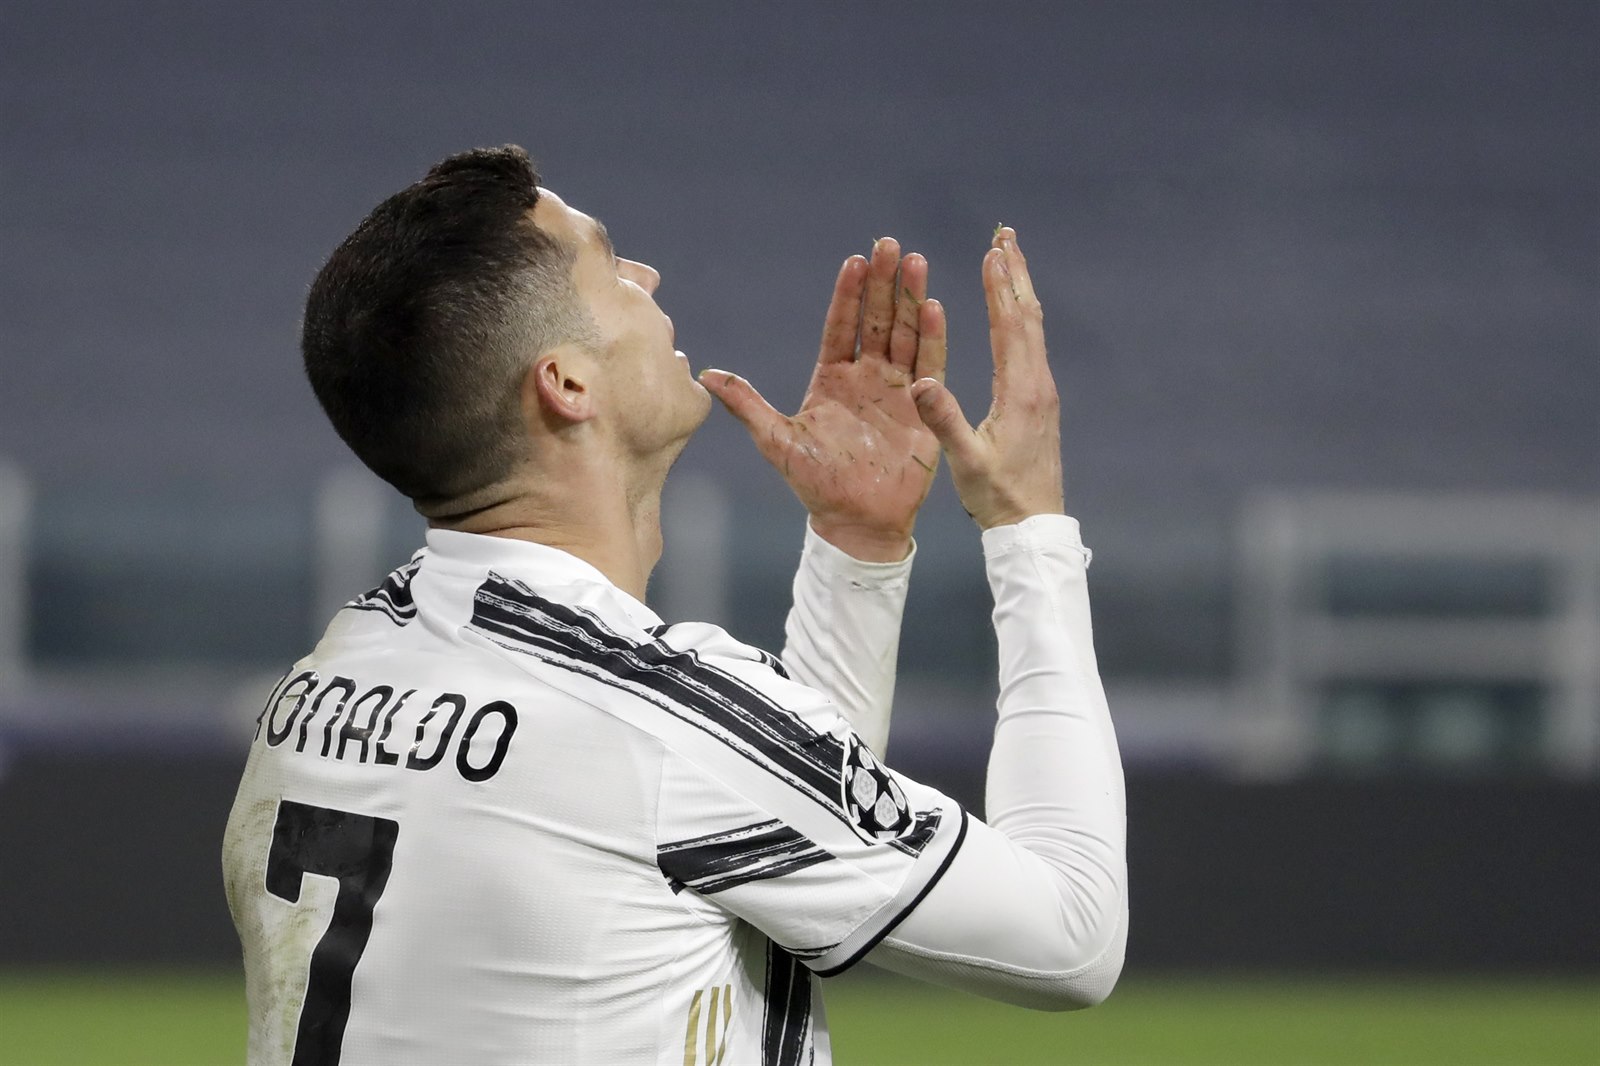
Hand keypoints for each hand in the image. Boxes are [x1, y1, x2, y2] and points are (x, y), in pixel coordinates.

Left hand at [701, 238, 945, 561]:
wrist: (855, 522)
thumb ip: (746, 404)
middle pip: (877, 320)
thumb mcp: (776, 441)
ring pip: (906, 334)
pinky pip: (929, 366)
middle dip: (884, 283)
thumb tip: (705, 373)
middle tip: (890, 245)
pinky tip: (934, 307)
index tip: (855, 260)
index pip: (841, 326)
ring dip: (911, 299)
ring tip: (915, 262)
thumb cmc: (814, 485)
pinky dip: (932, 337)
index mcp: (832, 379)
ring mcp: (896, 390)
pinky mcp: (922, 409)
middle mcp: (866, 377)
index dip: (848, 295)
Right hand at [910, 228, 1064, 528]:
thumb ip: (944, 421)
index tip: (992, 251)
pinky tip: (1012, 311)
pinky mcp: (1039, 402)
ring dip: (1020, 290)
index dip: (1001, 287)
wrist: (1033, 527)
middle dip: (1015, 273)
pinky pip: (1031, 345)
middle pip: (1028, 316)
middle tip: (1006, 235)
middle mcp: (1037, 384)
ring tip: (1008, 258)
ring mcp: (1042, 392)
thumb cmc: (998, 497)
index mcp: (1020, 392)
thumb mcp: (966, 461)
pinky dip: (1020, 316)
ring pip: (1033, 328)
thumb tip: (920, 381)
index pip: (1011, 327)